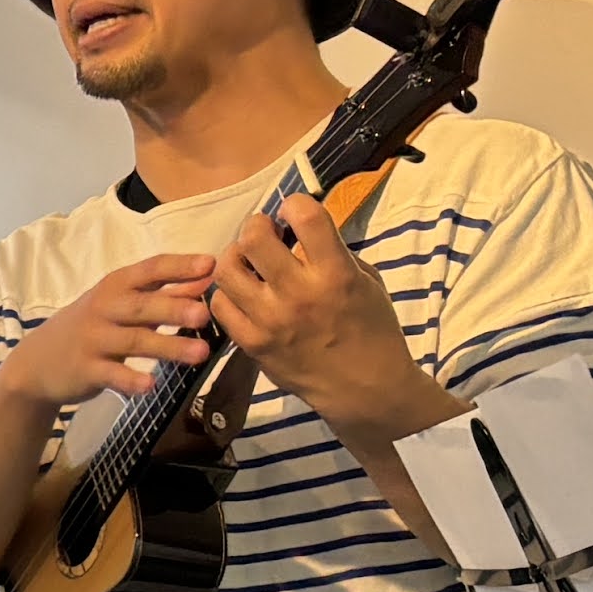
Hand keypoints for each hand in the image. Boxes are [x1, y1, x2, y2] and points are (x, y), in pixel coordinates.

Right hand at [0, 253, 215, 423]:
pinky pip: (111, 375)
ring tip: (200, 354)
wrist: (37, 362)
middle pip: (142, 306)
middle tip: (203, 314)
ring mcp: (94, 340)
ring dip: (167, 347)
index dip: (179, 267)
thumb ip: (164, 290)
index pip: (150, 270)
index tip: (210, 264)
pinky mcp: (86, 370)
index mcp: (116, 286)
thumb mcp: (121, 302)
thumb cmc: (91, 326)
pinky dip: (130, 381)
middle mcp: (104, 309)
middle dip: (173, 308)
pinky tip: (150, 385)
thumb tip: (207, 276)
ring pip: (133, 342)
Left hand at [209, 192, 432, 435]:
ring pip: (227, 270)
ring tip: (248, 261)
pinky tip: (242, 292)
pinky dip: (227, 292)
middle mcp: (298, 294)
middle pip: (253, 239)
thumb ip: (332, 253)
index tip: (293, 210)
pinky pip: (220, 305)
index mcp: (335, 274)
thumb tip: (300, 230)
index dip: (294, 204)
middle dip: (256, 226)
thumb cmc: (372, 329)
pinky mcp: (251, 343)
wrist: (363, 387)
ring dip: (235, 257)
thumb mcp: (366, 281)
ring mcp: (270, 320)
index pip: (306, 217)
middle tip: (264, 233)